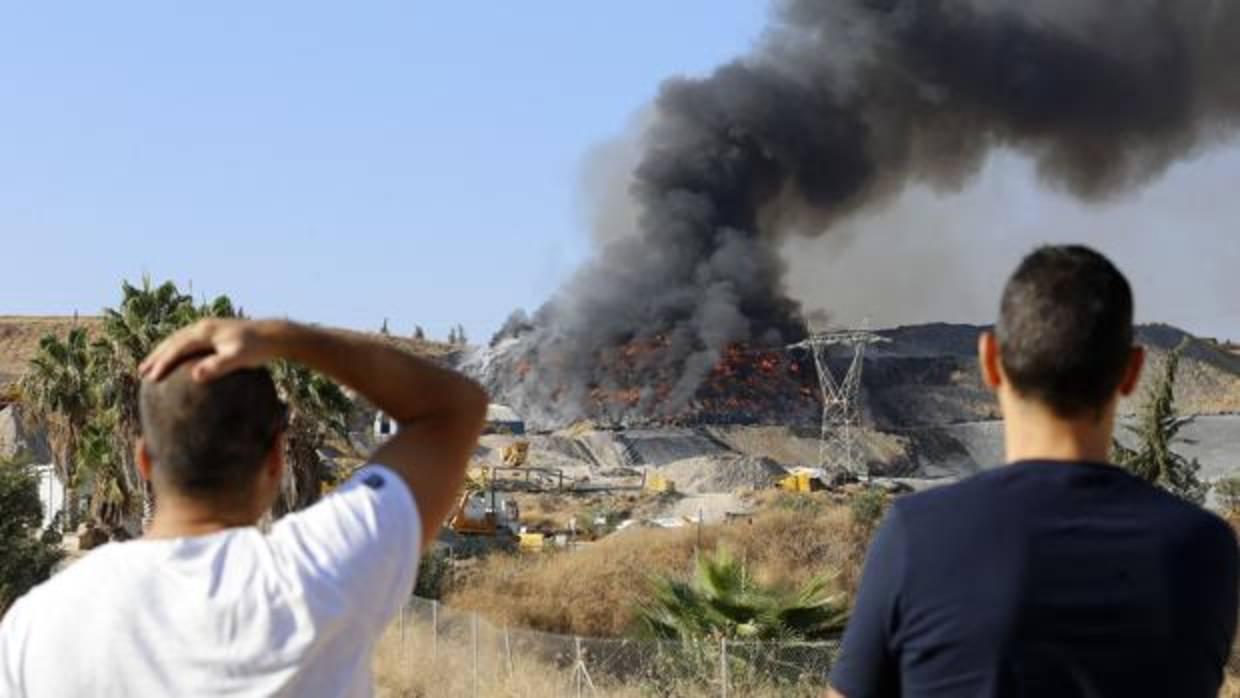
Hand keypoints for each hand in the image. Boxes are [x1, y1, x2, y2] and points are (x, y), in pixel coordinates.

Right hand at [140, 319, 283, 382]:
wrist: (275, 335)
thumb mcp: (239, 358)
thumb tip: (195, 376)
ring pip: (179, 340)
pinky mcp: (216, 334)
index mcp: (205, 331)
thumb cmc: (258, 348)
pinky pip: (190, 342)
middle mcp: (204, 327)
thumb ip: (218, 366)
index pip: (177, 347)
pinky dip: (179, 351)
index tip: (151, 378)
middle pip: (173, 341)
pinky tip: (180, 363)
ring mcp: (209, 329)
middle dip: (157, 356)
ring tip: (153, 367)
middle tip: (142, 372)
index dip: (162, 362)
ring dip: (164, 352)